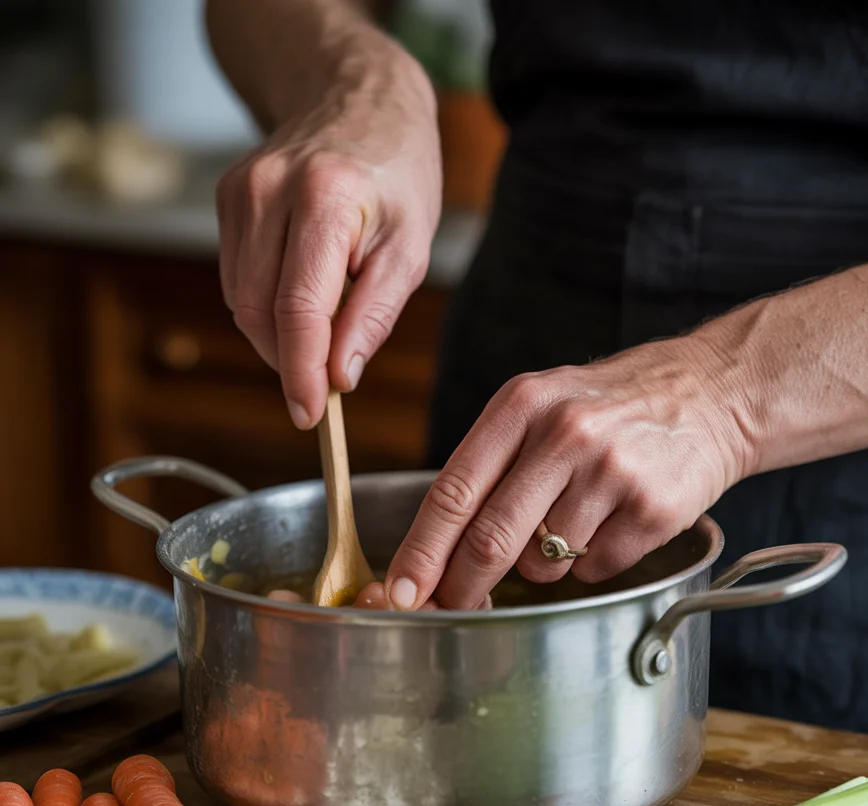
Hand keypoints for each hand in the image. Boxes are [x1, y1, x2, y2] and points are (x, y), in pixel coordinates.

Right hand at [215, 34, 440, 428]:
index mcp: (325, 199)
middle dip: (291, 358)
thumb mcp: (410, 248)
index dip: (300, 370)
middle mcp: (270, 191)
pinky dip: (266, 305)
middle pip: (259, 311)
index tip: (309, 413)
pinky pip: (236, 280)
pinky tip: (302, 288)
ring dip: (278, 334)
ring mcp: (240, 193)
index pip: (298, 307)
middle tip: (329, 376)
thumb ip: (374, 316)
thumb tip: (339, 377)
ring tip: (326, 318)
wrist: (358, 99)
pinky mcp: (226, 200)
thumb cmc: (395, 176)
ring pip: (240, 302)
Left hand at [385, 332, 755, 610]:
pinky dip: (593, 562)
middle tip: (452, 606)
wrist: (713, 392)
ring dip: (544, 564)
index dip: (421, 552)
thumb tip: (436, 551)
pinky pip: (595, 569)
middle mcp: (565, 435)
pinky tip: (613, 522)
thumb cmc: (611, 407)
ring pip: (545, 563)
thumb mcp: (541, 405)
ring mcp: (611, 473)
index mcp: (521, 406)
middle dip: (462, 586)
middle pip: (491, 539)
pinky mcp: (653, 509)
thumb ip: (490, 465)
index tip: (401, 592)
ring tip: (575, 518)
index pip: (453, 492)